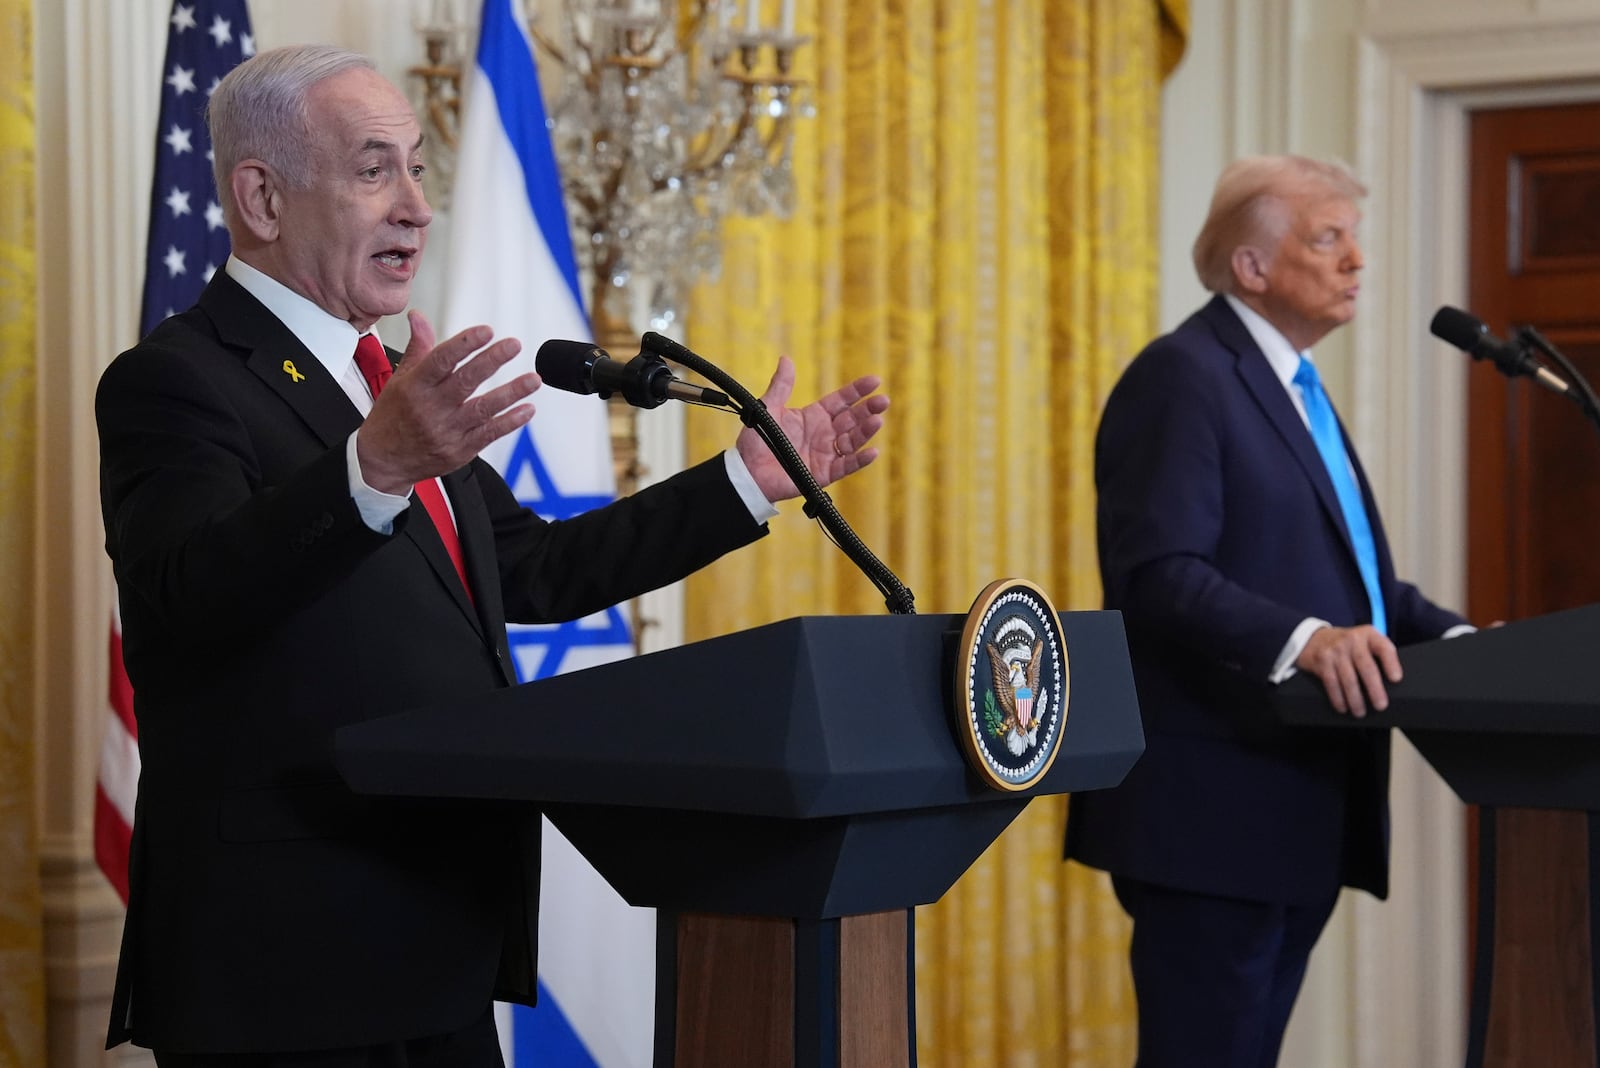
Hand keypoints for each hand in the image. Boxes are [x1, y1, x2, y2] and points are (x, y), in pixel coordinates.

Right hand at [356, 310, 538, 494]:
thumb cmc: (393, 415)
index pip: (441, 360)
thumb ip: (418, 348)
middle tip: (513, 345)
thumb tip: (418, 316)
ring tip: (534, 379)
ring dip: (511, 393)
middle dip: (491, 361)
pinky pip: (489, 434)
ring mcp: (447, 431)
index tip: (486, 331)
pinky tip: (527, 409)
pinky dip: (510, 422)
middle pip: (465, 381)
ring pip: (482, 408)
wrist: (384, 461)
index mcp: (415, 386)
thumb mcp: (400, 379)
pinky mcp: (460, 450)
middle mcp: (431, 408)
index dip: (464, 344)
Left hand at [735, 356, 889, 502]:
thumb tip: (786, 359)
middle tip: (883, 400)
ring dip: (866, 431)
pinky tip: (872, 451)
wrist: (748, 472)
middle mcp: (824, 434)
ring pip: (853, 441)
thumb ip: (781, 386)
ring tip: (877, 421)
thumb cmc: (756, 440)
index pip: (842, 400)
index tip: (875, 380)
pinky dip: (860, 460)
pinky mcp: (824, 473)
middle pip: (852, 419)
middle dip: (868, 409)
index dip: (857, 391)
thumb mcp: (769, 408)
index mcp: (814, 416)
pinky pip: (846, 466)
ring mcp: (826, 453)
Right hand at [1295, 624, 1401, 717]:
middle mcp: (1352, 640)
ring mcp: (1336, 650)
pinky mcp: (1322, 661)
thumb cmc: (1348, 646)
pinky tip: (1343, 707)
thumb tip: (1392, 684)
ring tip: (1360, 712)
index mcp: (1369, 635)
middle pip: (1366, 667)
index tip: (1396, 679)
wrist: (1315, 638)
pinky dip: (1338, 698)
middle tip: (1381, 705)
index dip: (1391, 663)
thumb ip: (1378, 655)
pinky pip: (1331, 683)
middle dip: (1374, 689)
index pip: (1383, 647)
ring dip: (1355, 699)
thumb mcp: (1365, 642)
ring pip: (1348, 678)